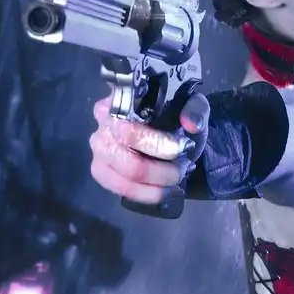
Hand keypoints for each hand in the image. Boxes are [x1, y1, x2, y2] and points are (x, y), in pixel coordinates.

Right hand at [89, 92, 209, 204]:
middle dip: (163, 171)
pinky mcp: (100, 169)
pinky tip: (161, 190)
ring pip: (126, 177)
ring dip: (157, 185)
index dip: (159, 144)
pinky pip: (120, 189)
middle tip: (183, 168)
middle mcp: (103, 121)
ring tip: (175, 180)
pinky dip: (146, 194)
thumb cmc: (175, 115)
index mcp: (122, 99)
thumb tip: (191, 124)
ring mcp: (99, 147)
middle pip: (130, 160)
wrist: (169, 130)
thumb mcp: (190, 106)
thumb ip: (195, 110)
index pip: (132, 127)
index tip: (183, 148)